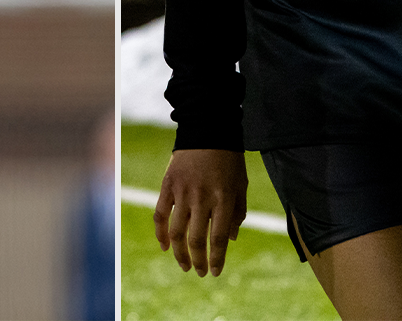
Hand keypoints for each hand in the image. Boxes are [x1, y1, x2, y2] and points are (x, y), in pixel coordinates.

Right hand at [154, 148, 247, 276]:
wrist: (208, 128)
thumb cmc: (229, 158)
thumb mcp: (241, 183)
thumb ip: (238, 212)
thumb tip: (230, 240)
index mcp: (223, 198)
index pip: (219, 237)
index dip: (217, 258)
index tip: (216, 272)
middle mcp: (202, 198)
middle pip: (196, 239)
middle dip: (198, 261)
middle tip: (200, 272)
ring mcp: (183, 192)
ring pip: (176, 232)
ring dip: (179, 253)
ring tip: (185, 265)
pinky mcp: (168, 186)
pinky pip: (160, 215)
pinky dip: (160, 233)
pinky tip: (164, 247)